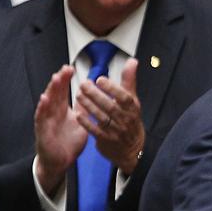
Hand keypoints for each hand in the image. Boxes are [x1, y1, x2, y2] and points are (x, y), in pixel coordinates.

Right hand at [33, 66, 86, 196]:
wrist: (60, 162)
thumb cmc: (68, 143)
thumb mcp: (80, 123)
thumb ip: (84, 110)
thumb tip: (92, 96)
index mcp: (62, 110)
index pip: (63, 91)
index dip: (65, 80)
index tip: (70, 68)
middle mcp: (53, 113)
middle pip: (55, 93)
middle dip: (59, 80)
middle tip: (64, 69)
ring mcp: (46, 121)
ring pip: (47, 102)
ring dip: (51, 90)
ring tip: (55, 79)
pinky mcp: (42, 131)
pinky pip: (41, 118)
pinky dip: (41, 109)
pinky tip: (43, 99)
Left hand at [74, 58, 144, 174]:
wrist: (132, 149)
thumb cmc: (130, 119)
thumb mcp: (133, 100)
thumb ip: (129, 80)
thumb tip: (132, 61)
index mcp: (133, 108)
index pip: (124, 97)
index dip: (112, 88)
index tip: (100, 79)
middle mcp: (125, 120)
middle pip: (110, 106)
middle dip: (96, 95)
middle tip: (84, 84)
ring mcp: (116, 131)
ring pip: (101, 117)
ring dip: (89, 106)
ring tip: (78, 95)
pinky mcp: (106, 141)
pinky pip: (95, 131)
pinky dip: (87, 123)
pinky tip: (78, 114)